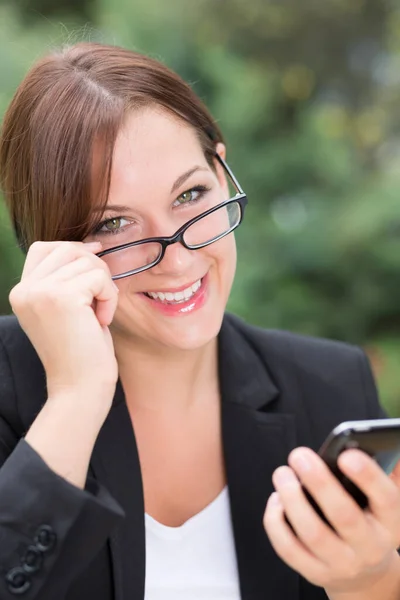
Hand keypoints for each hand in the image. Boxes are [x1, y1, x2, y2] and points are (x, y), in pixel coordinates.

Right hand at [9, 241, 118, 398]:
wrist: (80, 387)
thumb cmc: (81, 351)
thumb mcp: (66, 309)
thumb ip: (67, 278)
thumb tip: (92, 245)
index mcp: (21, 292)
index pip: (43, 248)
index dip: (72, 248)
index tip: (96, 256)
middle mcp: (25, 289)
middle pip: (68, 249)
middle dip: (94, 268)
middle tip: (100, 299)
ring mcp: (41, 292)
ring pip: (88, 262)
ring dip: (104, 287)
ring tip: (98, 315)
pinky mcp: (63, 297)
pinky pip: (100, 278)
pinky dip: (109, 298)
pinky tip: (101, 321)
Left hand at [263, 447, 399, 595]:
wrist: (364, 573)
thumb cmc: (369, 520)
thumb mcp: (383, 500)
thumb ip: (384, 470)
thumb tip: (378, 442)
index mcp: (391, 522)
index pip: (386, 500)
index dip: (368, 477)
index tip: (346, 455)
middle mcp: (369, 547)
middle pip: (344, 515)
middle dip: (319, 482)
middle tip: (299, 455)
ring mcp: (342, 564)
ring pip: (312, 533)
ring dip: (292, 499)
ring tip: (282, 473)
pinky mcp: (315, 573)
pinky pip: (288, 549)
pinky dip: (276, 522)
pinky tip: (276, 500)